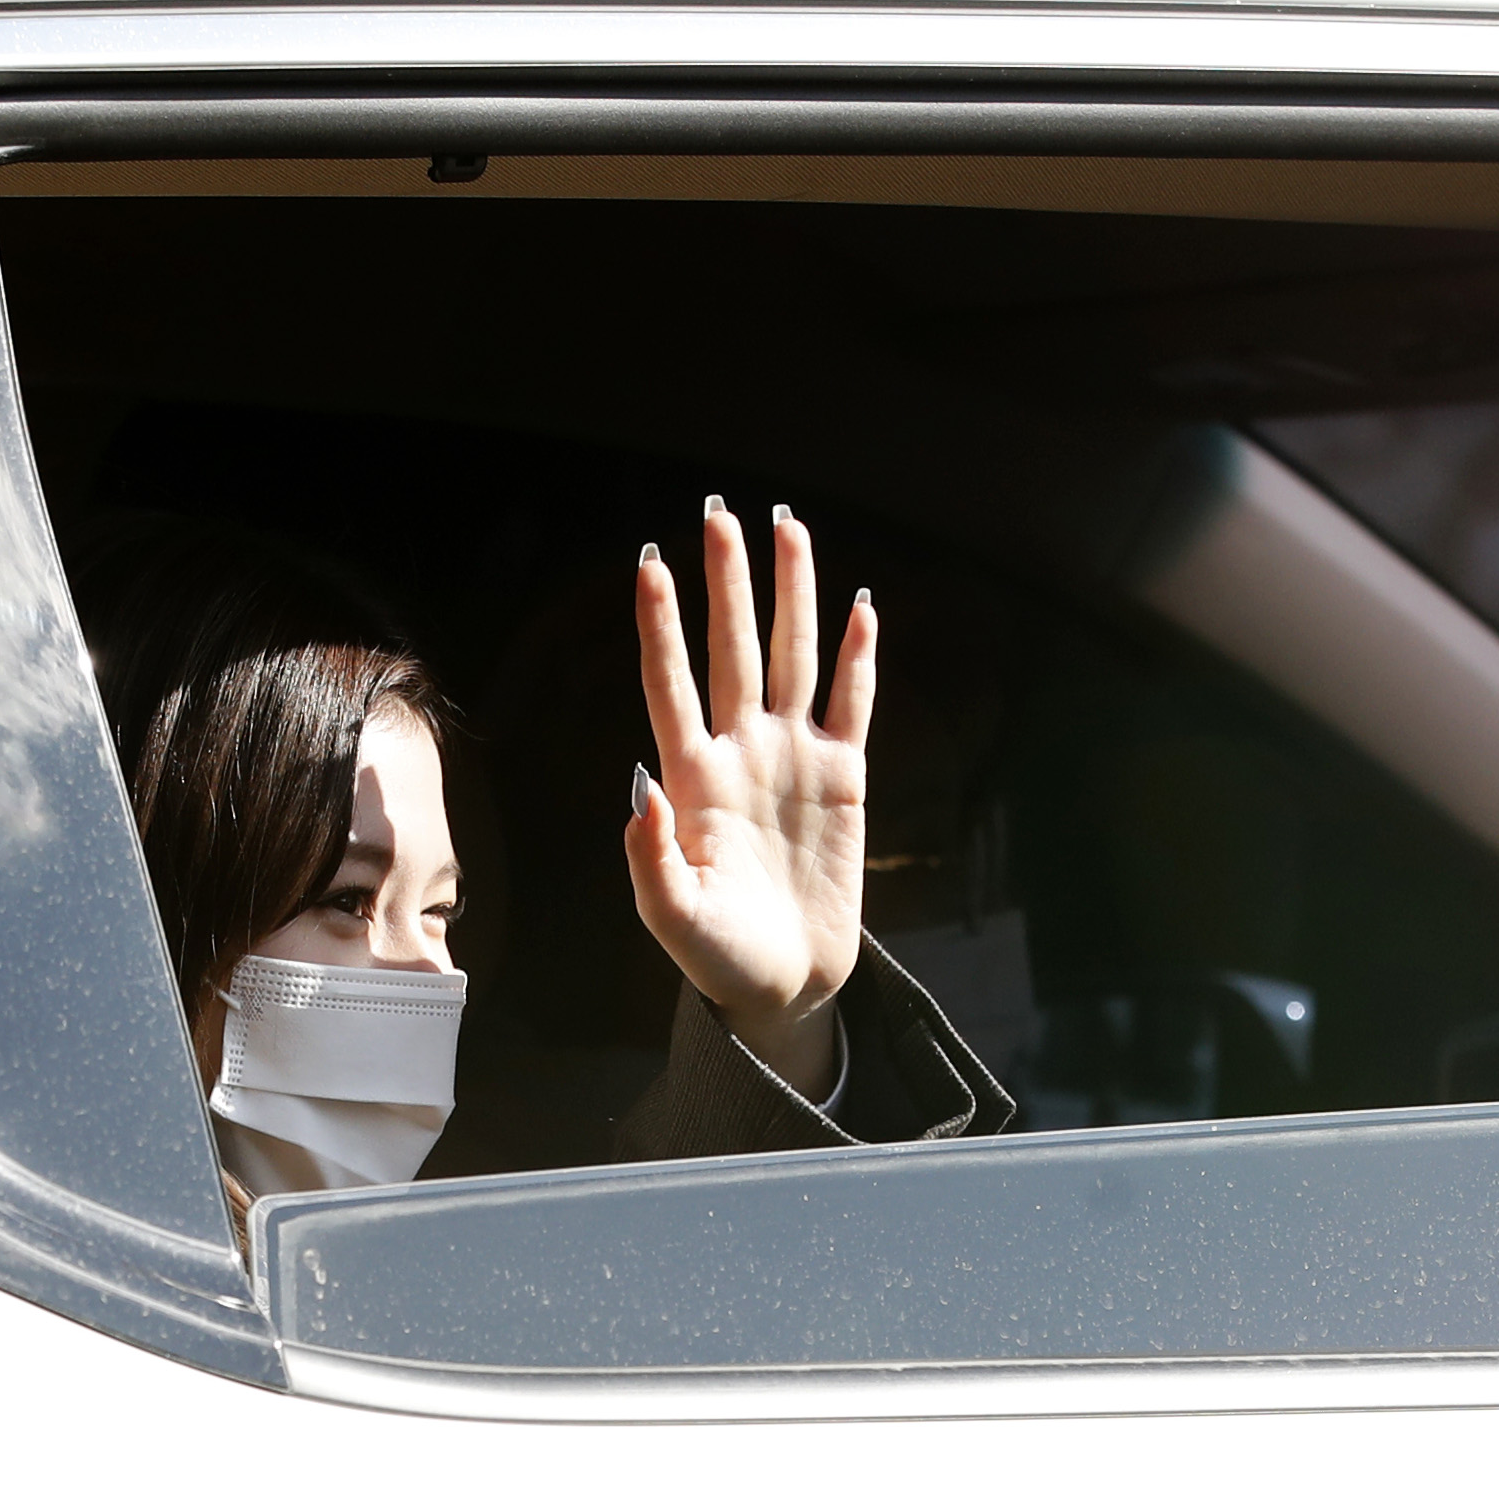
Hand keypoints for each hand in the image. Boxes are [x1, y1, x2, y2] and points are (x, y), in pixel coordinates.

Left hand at [625, 497, 875, 1100]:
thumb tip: (638, 787)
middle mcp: (742, 752)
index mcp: (693, 778)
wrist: (784, 984)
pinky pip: (852, 705)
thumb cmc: (718, 956)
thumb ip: (649, 859)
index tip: (648, 564)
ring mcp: (793, 759)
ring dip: (791, 595)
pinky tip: (861, 607)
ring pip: (792, 658)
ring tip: (788, 529)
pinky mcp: (844, 779)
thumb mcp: (671, 918)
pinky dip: (859, 657)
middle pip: (734, 648)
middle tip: (720, 513)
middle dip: (729, 581)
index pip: (672, 683)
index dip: (662, 624)